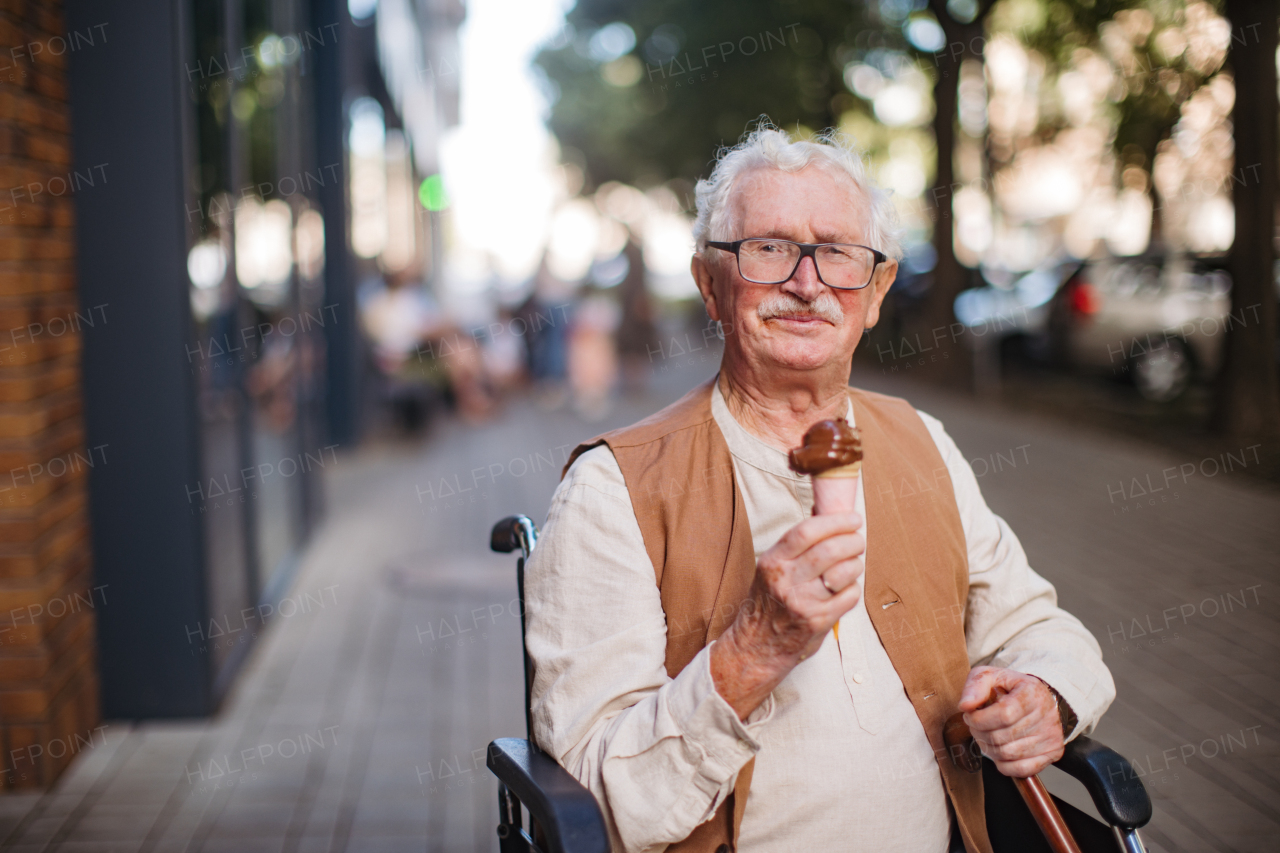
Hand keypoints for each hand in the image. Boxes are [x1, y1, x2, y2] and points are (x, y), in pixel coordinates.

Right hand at [711, 512, 863, 717]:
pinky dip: (853, 588)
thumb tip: (821, 512)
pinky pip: (850, 595)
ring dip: (856, 564)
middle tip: (858, 540)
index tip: (852, 519)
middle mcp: (786, 581)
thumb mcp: (771, 568)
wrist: (757, 646)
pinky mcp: (820, 621)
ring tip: (853, 563)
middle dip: (852, 540)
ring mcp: (803, 602)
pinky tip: (846, 588)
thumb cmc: (768, 601)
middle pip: (829, 550)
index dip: (835, 521)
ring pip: (844, 572)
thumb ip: (795, 545)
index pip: (806, 532)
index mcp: (773, 562)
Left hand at [958, 666, 1063, 777]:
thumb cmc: (1011, 688)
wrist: (1039, 698)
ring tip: (986, 735)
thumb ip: (975, 686)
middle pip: (1001, 737)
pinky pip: (1021, 769)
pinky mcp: (1052, 752)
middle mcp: (1046, 715)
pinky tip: (999, 750)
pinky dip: (1003, 764)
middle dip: (979, 733)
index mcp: (1031, 692)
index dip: (979, 719)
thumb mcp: (991, 676)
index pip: (1003, 714)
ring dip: (988, 748)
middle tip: (976, 726)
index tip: (970, 716)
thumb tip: (965, 705)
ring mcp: (1050, 736)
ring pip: (1007, 754)